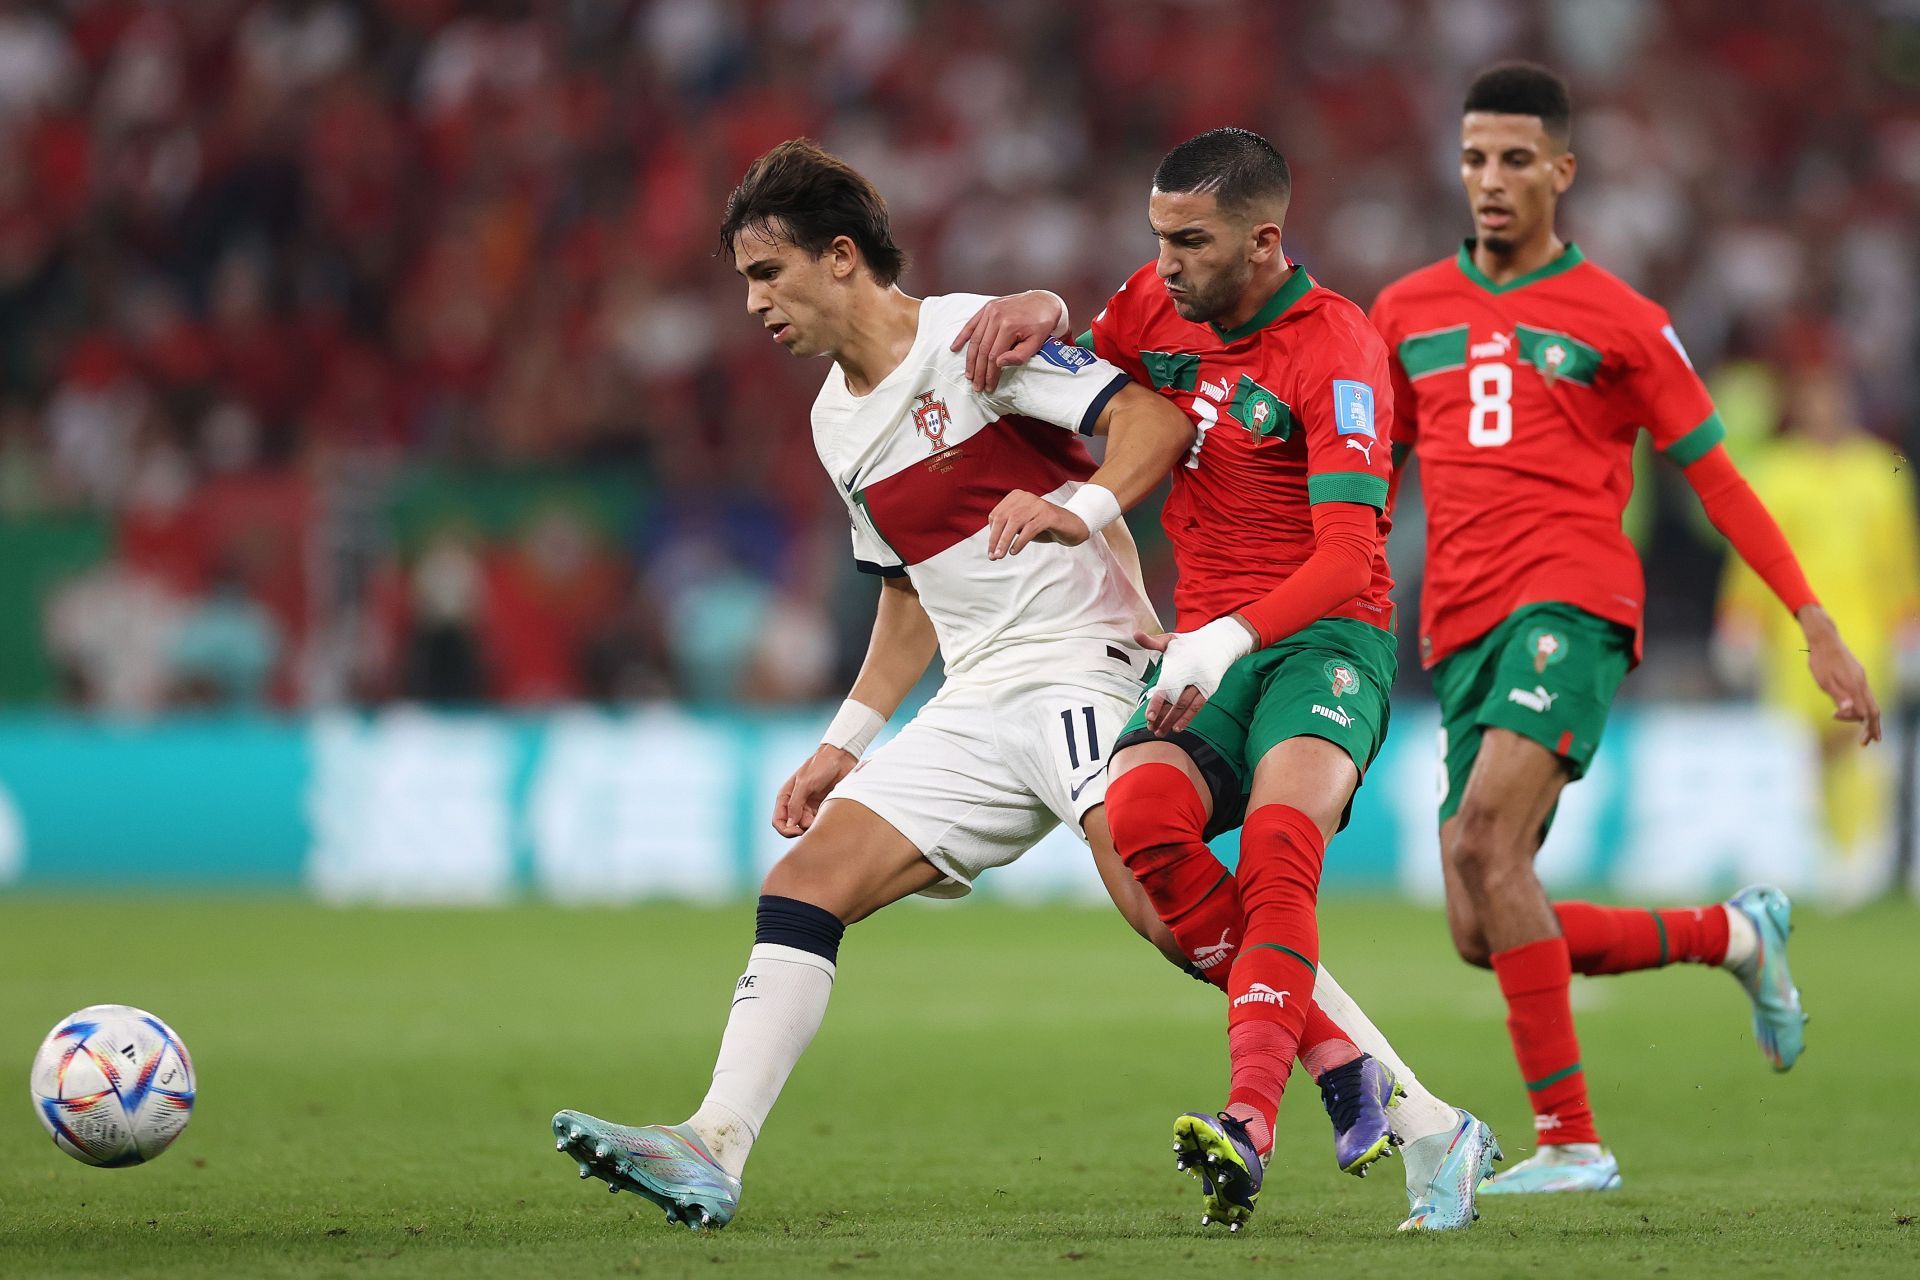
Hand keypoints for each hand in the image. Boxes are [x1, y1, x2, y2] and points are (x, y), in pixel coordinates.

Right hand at [772, 745, 857, 836]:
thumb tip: (790, 824)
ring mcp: (809, 806)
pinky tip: (830, 813)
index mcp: (786, 797)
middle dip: (803, 827)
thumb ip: (796, 804)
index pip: (778, 821)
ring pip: (807, 826)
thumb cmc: (821, 765)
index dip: (785, 830)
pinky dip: (823, 821)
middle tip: (816, 821)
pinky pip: (819, 821)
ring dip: (815, 824)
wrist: (841, 758)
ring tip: (824, 813)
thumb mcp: (805, 783)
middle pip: (793, 826)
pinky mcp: (822, 807)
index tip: (798, 831)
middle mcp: (796, 803)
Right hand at [950, 291, 1066, 391]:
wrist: (1044, 301)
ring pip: (975, 339)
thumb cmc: (1041, 324)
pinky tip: (955, 348)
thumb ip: (1018, 356)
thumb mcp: (1036, 343)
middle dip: (978, 371)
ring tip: (969, 374)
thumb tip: (998, 363)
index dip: (990, 374)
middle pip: (982, 349)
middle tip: (977, 386)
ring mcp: (990, 310)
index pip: (993, 356)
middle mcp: (996, 316)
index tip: (989, 386)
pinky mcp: (987, 307)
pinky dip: (962, 336)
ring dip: (970, 359)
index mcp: (1009, 326)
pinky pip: (971, 324)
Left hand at [987, 489, 1089, 558]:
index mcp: (1017, 497)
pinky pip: (1029, 528)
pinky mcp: (1049, 515)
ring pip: (1015, 522)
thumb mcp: (1023, 525)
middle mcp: (1026, 497)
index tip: (991, 549)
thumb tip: (992, 543)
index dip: (992, 533)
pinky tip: (1014, 551)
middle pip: (1003, 518)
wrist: (1072, 526)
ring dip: (1005, 541)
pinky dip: (1019, 541)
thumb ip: (1008, 528)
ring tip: (1001, 555)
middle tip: (993, 556)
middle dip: (995, 538)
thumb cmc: (1044, 526)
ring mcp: (1038, 505)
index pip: (996, 515)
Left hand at [1136, 616, 1256, 735]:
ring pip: (1184, 707)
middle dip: (1162, 717)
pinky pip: (1197, 707)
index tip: (1148, 716)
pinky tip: (1178, 728)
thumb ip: (1152, 641)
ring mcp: (1200, 685)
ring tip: (1161, 732)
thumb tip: (1135, 633)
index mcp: (1177, 667)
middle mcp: (1189, 677)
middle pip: (1174, 702)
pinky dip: (1188, 718)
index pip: (1165, 689)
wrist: (1218, 643)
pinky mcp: (1208, 690)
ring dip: (1172, 721)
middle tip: (1151, 729)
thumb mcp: (1170, 639)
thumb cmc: (1189, 643)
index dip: (1156, 704)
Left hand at [1799, 605, 1881, 744]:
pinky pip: (1865, 695)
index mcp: (1855, 686)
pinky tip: (1857, 712)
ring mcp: (1861, 678)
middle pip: (1874, 710)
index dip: (1860, 725)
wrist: (1824, 639)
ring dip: (1868, 719)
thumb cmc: (1820, 661)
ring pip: (1871, 702)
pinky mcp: (1857, 675)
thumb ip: (1838, 696)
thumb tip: (1848, 711)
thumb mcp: (1824, 681)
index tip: (1845, 727)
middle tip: (1867, 743)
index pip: (1866, 712)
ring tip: (1865, 732)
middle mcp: (1862, 683)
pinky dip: (1864, 708)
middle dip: (1873, 728)